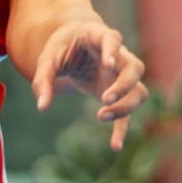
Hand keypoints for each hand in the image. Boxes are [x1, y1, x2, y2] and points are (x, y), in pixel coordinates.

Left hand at [32, 17, 147, 150]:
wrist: (71, 49)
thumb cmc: (60, 50)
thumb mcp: (47, 60)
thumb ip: (43, 80)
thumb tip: (42, 107)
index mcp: (98, 36)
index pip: (113, 38)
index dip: (113, 50)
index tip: (108, 64)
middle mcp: (117, 56)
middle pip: (135, 67)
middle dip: (124, 84)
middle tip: (104, 99)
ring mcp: (121, 76)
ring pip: (139, 90)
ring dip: (126, 105)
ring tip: (101, 116)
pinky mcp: (119, 94)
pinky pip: (128, 112)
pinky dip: (123, 128)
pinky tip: (115, 146)